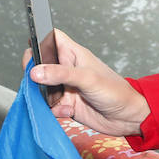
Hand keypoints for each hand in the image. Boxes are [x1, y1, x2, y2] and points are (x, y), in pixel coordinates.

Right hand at [25, 30, 149, 136]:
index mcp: (72, 54)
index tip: (31, 53)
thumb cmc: (115, 91)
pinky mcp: (64, 104)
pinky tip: (68, 111)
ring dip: (44, 97)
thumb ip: (60, 74)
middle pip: (39, 66)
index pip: (50, 39)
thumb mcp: (87, 78)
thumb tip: (35, 72)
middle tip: (38, 83)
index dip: (38, 41)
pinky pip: (48, 106)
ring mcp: (64, 87)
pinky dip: (54, 110)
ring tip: (58, 101)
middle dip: (34, 76)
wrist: (128, 118)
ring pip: (40, 88)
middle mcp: (65, 70)